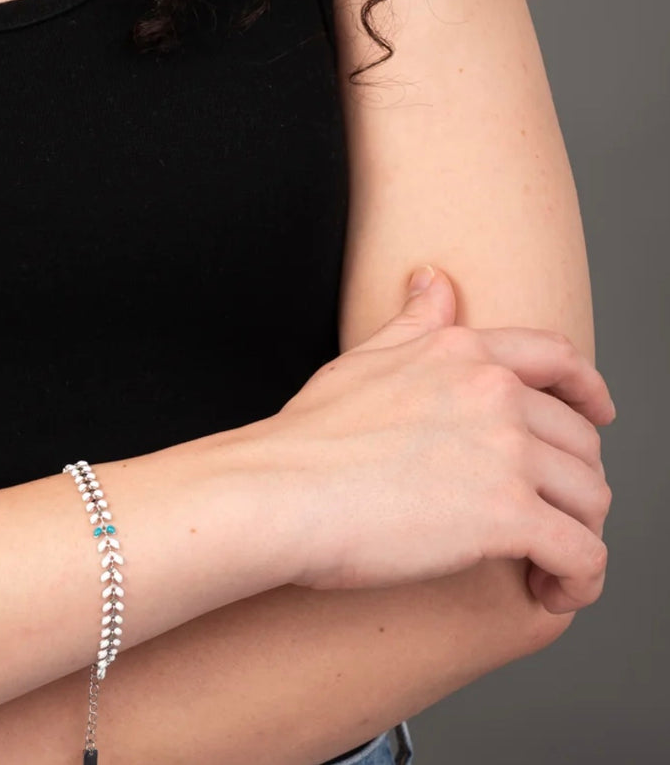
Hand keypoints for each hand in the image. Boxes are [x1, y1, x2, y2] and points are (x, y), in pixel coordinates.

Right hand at [247, 265, 614, 613]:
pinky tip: (554, 591)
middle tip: (550, 514)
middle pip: (581, 440)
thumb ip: (412, 324)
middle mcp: (495, 395)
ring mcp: (506, 455)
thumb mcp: (361, 362)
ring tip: (549, 562)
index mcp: (462, 355)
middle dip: (576, 481)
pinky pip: (582, 553)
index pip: (559, 359)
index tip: (597, 414)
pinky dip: (581, 579)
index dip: (589, 390)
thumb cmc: (302, 440)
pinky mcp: (508, 517)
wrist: (274, 492)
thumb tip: (433, 280)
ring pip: (590, 497)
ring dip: (581, 533)